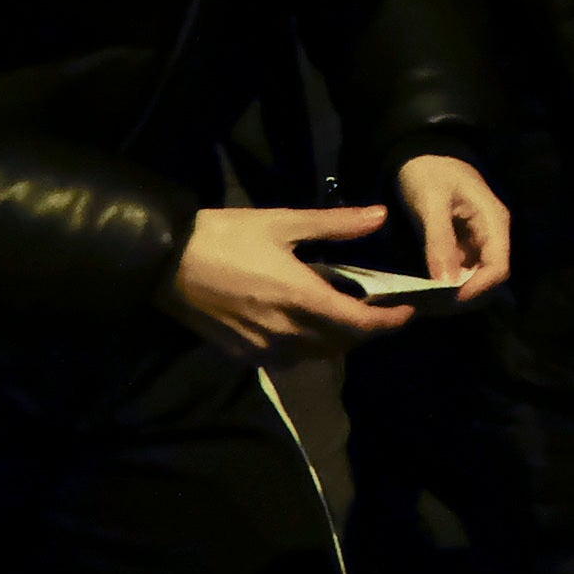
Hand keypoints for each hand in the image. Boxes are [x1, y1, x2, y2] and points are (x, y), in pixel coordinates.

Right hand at [166, 203, 418, 352]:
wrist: (165, 261)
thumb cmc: (225, 236)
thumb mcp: (282, 222)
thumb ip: (336, 224)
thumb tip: (380, 215)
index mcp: (301, 298)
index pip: (361, 324)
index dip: (390, 322)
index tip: (408, 311)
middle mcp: (287, 332)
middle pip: (342, 343)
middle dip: (365, 330)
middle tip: (377, 308)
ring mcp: (264, 349)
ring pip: (316, 354)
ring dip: (336, 339)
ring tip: (343, 313)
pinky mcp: (243, 356)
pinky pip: (288, 358)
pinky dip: (305, 345)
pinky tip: (302, 322)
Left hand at [396, 153, 512, 302]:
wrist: (419, 154)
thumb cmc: (428, 171)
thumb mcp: (431, 201)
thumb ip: (439, 240)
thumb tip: (445, 283)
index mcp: (493, 222)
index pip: (498, 268)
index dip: (477, 289)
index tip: (447, 300)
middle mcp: (491, 236)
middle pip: (487, 280)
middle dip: (461, 297)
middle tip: (426, 305)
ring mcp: (477, 243)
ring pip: (473, 281)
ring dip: (450, 295)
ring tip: (419, 301)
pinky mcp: (463, 248)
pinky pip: (459, 274)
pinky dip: (442, 286)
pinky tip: (420, 291)